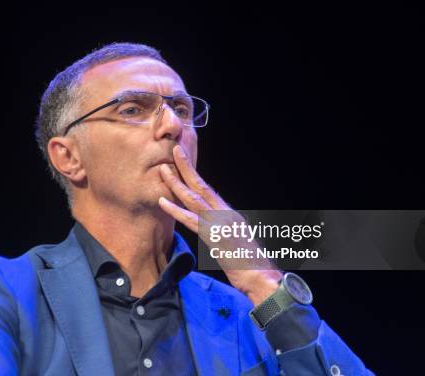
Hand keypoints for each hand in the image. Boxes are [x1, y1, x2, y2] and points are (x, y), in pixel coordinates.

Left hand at [158, 145, 281, 304]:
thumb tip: (209, 223)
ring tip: (162, 169)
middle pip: (201, 185)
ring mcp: (220, 223)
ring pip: (194, 198)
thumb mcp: (235, 240)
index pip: (208, 189)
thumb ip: (222, 228)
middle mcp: (225, 213)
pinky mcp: (215, 237)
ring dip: (176, 183)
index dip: (194, 173)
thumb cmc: (249, 263)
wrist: (262, 276)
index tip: (183, 159)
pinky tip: (163, 201)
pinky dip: (175, 210)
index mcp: (229, 213)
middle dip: (186, 166)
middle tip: (174, 149)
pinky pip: (191, 221)